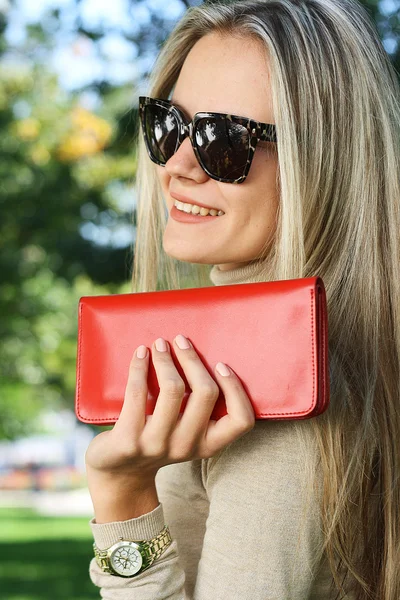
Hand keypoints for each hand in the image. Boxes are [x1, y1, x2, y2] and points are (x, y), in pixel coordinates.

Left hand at [85, 334, 254, 484]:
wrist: (119, 473)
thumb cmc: (158, 440)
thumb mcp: (187, 433)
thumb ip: (199, 408)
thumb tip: (202, 356)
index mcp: (208, 445)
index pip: (241, 421)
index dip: (236, 389)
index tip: (221, 364)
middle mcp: (186, 446)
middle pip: (205, 393)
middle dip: (193, 359)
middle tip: (181, 341)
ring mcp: (157, 445)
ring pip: (172, 389)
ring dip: (165, 359)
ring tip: (159, 344)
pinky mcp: (129, 440)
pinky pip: (138, 392)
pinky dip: (139, 367)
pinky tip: (140, 354)